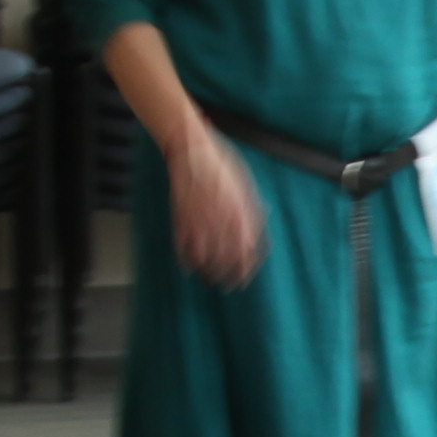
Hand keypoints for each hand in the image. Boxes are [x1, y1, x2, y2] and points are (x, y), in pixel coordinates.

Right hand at [170, 129, 265, 285]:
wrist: (192, 150)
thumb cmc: (222, 165)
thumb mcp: (246, 187)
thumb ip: (252, 213)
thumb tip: (255, 236)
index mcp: (242, 215)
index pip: (249, 253)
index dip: (247, 269)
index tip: (244, 278)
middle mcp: (223, 223)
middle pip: (229, 262)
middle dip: (229, 278)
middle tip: (228, 286)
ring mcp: (201, 223)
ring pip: (206, 260)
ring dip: (208, 273)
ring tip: (209, 279)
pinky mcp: (181, 221)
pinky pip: (184, 249)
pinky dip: (186, 261)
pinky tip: (188, 266)